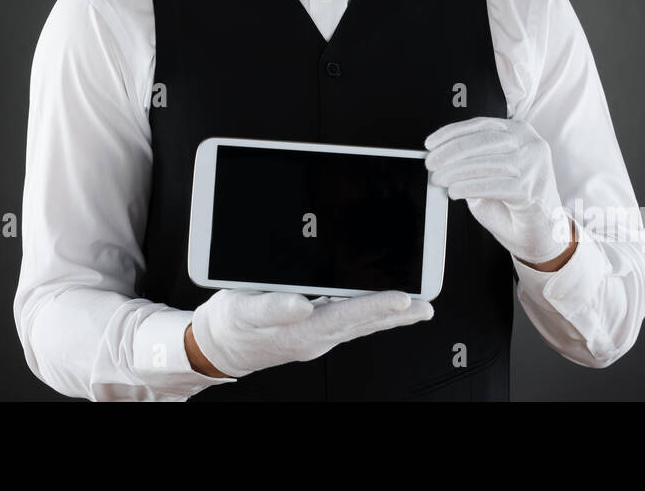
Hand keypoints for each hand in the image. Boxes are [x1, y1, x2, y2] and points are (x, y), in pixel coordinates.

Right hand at [189, 288, 433, 378]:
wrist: (218, 345)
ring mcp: (317, 336)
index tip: (402, 299)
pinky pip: (349, 322)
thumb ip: (272, 308)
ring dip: (391, 316)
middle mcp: (315, 337)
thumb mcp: (243, 310)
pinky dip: (371, 315)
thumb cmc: (230, 324)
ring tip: (419, 307)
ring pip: (360, 324)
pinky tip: (385, 307)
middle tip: (426, 305)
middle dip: (396, 314)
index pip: (346, 316)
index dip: (375, 307)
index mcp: (301, 331)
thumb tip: (302, 305)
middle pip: (362, 323)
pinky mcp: (314, 331)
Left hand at [424, 115, 571, 265]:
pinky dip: (469, 188)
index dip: (451, 133)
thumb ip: (471, 158)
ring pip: (487, 163)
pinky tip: (455, 191)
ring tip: (439, 179)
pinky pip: (493, 185)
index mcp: (520, 131)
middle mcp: (530, 144)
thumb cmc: (512, 199)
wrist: (538, 231)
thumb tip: (440, 155)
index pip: (481, 125)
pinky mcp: (531, 190)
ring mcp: (534, 166)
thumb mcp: (489, 171)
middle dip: (450, 152)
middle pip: (483, 141)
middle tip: (431, 163)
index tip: (431, 143)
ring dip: (456, 171)